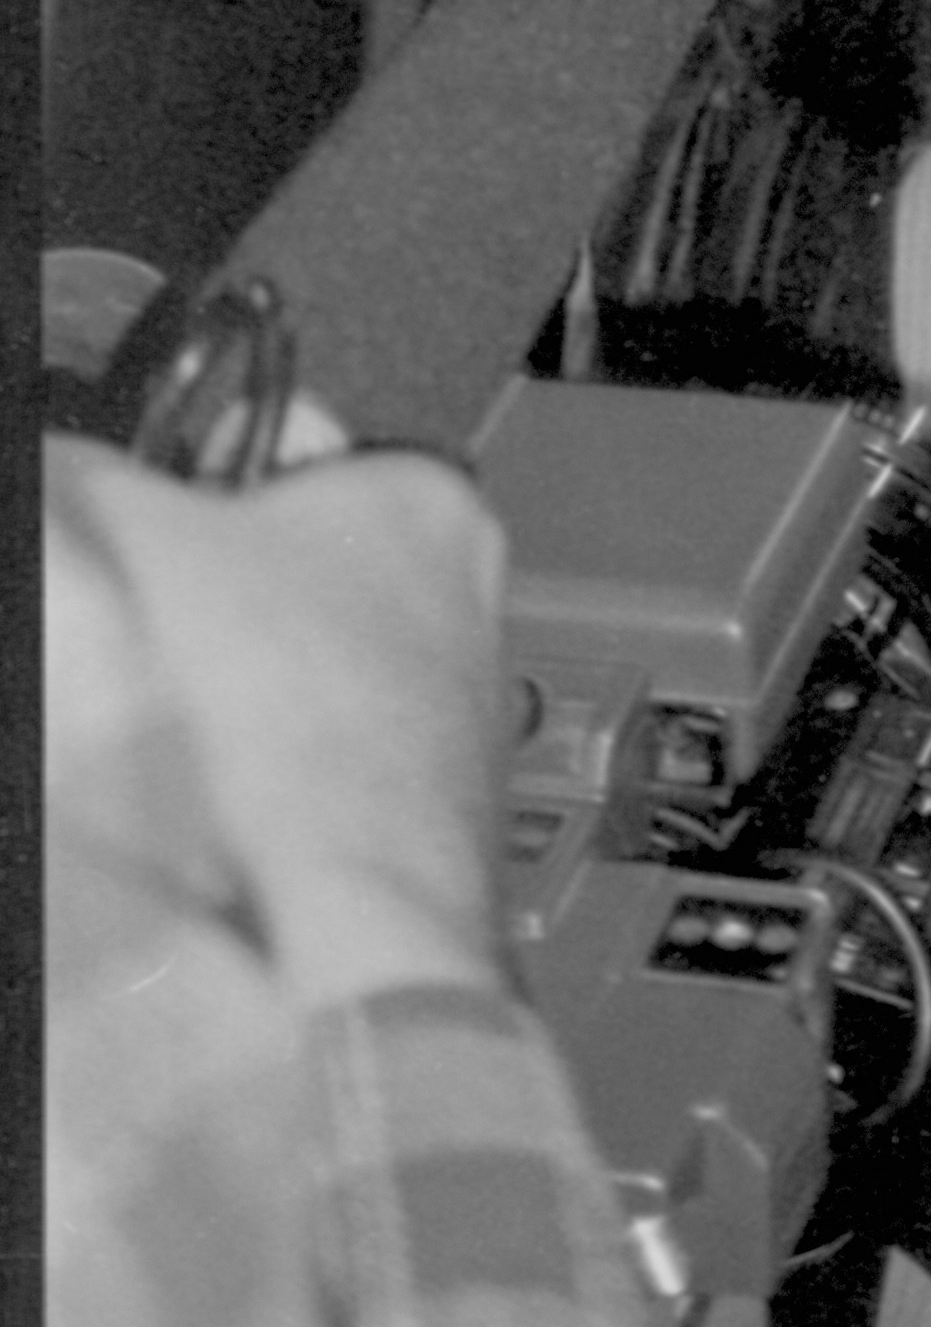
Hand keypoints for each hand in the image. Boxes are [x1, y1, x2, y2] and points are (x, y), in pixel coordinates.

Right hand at [50, 439, 515, 1009]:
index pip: (290, 432)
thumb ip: (99, 475)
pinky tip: (239, 777)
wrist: (354, 894)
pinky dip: (285, 748)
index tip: (151, 505)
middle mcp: (467, 583)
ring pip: (320, 648)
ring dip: (250, 668)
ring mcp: (459, 691)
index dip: (198, 466)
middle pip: (303, 550)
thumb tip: (66, 460)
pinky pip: (339, 739)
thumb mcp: (147, 542)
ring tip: (193, 708)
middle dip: (221, 576)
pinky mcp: (435, 785)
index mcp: (423, 489)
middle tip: (159, 615)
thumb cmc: (278, 705)